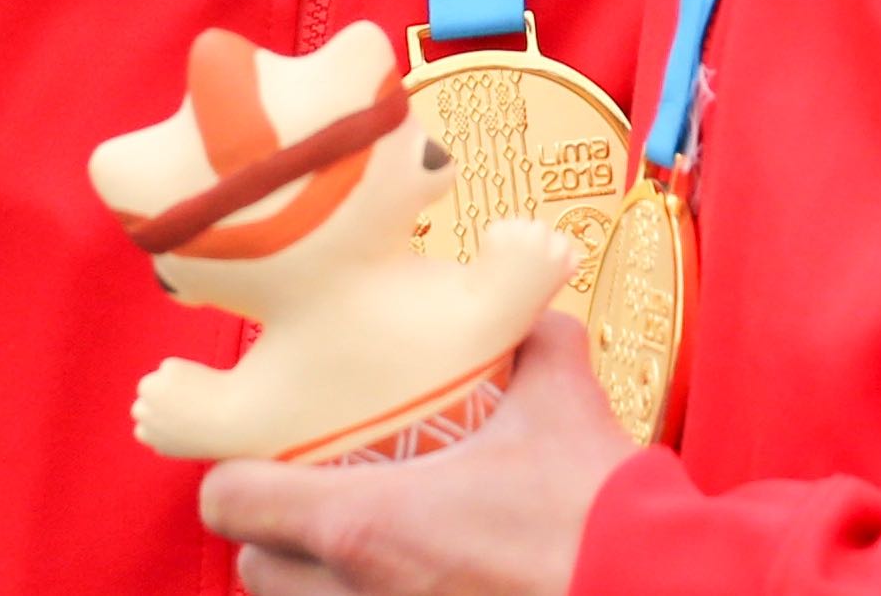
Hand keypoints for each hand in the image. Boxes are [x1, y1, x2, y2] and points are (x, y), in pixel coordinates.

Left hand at [199, 312, 631, 595]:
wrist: (648, 588)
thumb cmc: (594, 514)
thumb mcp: (561, 403)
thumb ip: (535, 344)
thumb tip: (532, 312)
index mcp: (365, 525)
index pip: (231, 501)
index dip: (232, 474)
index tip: (257, 457)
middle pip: (254, 570)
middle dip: (272, 534)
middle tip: (310, 499)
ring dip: (311, 580)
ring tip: (356, 551)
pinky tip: (409, 584)